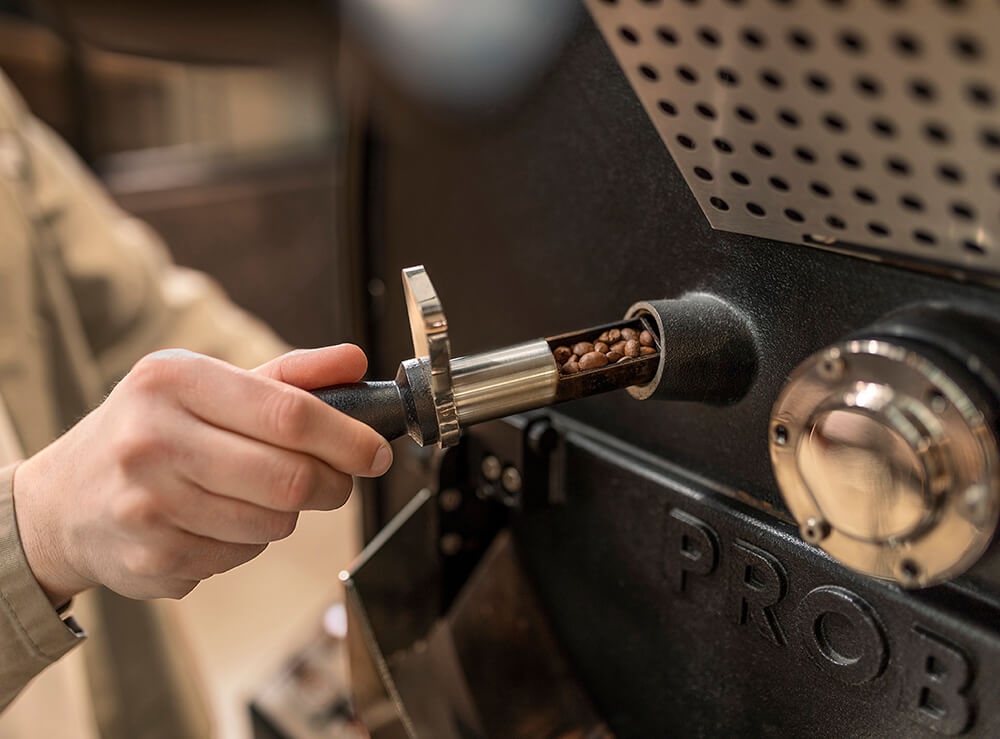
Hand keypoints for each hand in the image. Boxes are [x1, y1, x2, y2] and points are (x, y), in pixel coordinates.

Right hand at [13, 345, 391, 603]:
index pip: (290, 413)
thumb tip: (355, 362)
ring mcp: (148, 505)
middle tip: (336, 481)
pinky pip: (242, 557)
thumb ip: (288, 374)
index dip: (349, 438)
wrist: (64, 501)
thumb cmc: (151, 430)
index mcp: (174, 381)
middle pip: (291, 477)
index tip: (378, 451)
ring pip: (274, 524)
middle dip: (333, 485)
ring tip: (254, 495)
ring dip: (286, 515)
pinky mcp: (151, 559)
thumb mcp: (206, 384)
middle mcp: (154, 439)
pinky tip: (216, 522)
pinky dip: (248, 543)